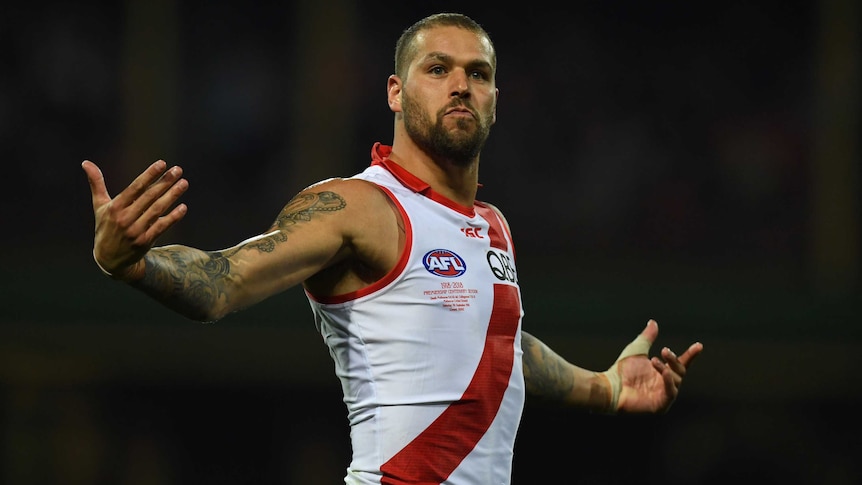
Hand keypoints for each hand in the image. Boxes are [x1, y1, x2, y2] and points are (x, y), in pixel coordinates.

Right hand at [82, 159, 188, 279]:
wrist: (109, 259)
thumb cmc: (105, 227)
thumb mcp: (99, 206)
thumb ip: (96, 184)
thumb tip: (86, 162)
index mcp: (115, 207)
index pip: (135, 187)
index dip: (149, 175)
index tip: (162, 163)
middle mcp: (125, 218)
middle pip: (149, 197)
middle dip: (165, 182)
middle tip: (178, 170)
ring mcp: (136, 231)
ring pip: (157, 210)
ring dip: (172, 196)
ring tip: (184, 183)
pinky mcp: (145, 242)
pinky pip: (162, 227)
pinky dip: (173, 217)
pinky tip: (183, 207)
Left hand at [613, 319, 702, 413]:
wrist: (610, 385)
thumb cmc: (621, 370)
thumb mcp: (637, 350)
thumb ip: (647, 337)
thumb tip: (653, 322)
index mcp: (661, 372)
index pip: (681, 364)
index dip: (690, 355)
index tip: (699, 345)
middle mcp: (664, 384)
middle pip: (680, 371)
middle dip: (674, 360)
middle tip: (665, 350)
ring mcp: (663, 396)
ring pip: (676, 381)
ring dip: (667, 369)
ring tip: (654, 361)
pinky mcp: (660, 406)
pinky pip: (671, 393)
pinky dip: (669, 382)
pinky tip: (663, 372)